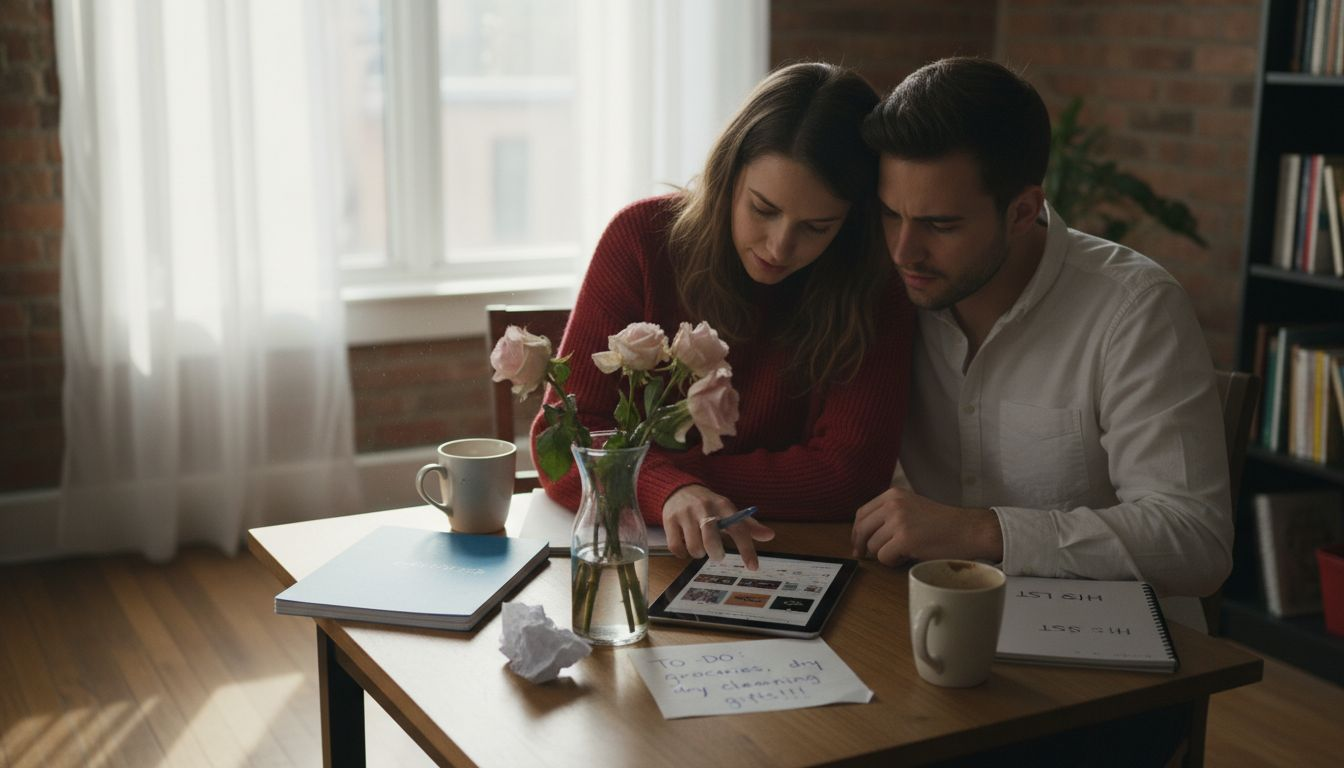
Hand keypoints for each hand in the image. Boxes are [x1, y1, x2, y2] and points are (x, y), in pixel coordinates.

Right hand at [663, 485, 774, 568]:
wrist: (679, 488)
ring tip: (700, 546)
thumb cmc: (709, 505)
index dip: (746, 549)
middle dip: (716, 554)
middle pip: (711, 540)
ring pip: (694, 547)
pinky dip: (682, 553)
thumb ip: (748, 525)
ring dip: (698, 553)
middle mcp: (704, 508)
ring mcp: (685, 514)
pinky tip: (685, 547)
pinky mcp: (669, 520)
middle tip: (717, 555)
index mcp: (723, 505)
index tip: (753, 566)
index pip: (738, 529)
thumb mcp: (728, 510)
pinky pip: (676, 547)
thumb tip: (770, 536)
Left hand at [850, 486, 1002, 565]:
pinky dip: (893, 562)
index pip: (862, 513)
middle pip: (861, 529)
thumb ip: (890, 513)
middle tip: (862, 556)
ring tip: (903, 553)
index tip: (857, 543)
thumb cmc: (944, 523)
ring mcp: (898, 521)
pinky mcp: (904, 539)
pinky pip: (884, 557)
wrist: (969, 530)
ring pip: (873, 546)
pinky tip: (907, 557)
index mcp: (893, 494)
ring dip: (885, 554)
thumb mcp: (913, 506)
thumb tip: (864, 533)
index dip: (857, 531)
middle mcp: (893, 504)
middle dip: (860, 545)